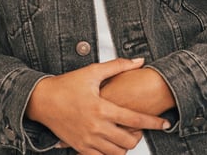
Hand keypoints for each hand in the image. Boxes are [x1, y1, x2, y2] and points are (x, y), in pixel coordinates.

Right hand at [25, 58, 169, 154]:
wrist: (42, 101)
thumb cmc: (67, 84)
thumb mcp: (92, 72)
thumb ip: (118, 66)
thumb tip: (140, 61)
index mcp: (101, 108)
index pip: (134, 119)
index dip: (153, 122)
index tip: (165, 124)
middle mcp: (95, 127)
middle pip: (128, 141)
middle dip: (139, 135)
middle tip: (139, 128)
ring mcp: (87, 140)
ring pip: (116, 153)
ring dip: (125, 146)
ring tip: (125, 135)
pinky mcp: (79, 147)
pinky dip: (109, 153)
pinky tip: (111, 142)